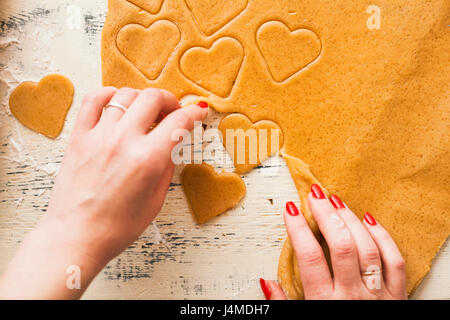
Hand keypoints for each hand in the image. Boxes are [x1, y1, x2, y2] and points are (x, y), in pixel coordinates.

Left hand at [44, 87, 206, 262]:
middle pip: (153, 98)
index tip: (197, 112)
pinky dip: (108, 94)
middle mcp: (124, 141)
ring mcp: (99, 136)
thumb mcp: (155, 201)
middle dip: (170, 101)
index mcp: (148, 159)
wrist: (76, 236)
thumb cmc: (115, 227)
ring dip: (142, 98)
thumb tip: (171, 145)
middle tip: (172, 111)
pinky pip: (93, 100)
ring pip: (126, 95)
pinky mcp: (79, 137)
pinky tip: (116, 101)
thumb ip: (166, 167)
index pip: (178, 122)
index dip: (194, 114)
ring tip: (145, 111)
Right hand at [261, 184, 406, 299]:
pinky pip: (394, 260)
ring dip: (350, 220)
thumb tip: (265, 282)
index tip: (290, 210)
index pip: (309, 257)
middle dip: (326, 215)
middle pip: (340, 245)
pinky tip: (369, 219)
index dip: (298, 229)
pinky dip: (383, 236)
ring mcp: (376, 294)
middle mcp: (351, 296)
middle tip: (315, 195)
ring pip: (367, 248)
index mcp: (324, 303)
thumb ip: (282, 303)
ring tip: (337, 202)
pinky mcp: (397, 295)